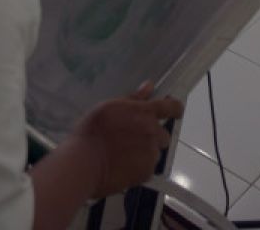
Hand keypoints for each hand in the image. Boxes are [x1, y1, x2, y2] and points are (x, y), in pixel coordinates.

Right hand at [71, 82, 183, 197]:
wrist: (84, 163)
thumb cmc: (92, 131)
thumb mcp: (110, 108)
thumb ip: (133, 98)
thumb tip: (149, 86)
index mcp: (144, 113)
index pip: (171, 107)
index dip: (175, 109)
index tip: (174, 112)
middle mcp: (153, 132)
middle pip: (163, 135)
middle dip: (152, 137)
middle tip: (132, 140)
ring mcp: (151, 154)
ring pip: (154, 153)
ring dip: (145, 153)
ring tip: (123, 157)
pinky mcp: (146, 173)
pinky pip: (147, 169)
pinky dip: (138, 168)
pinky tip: (121, 168)